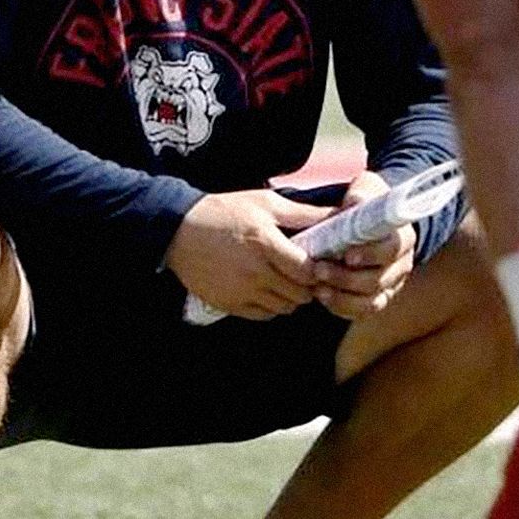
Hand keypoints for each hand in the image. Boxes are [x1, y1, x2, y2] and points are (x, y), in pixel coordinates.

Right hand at [163, 189, 327, 320]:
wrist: (178, 231)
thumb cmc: (226, 211)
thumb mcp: (266, 203)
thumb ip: (304, 214)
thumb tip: (339, 214)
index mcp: (265, 244)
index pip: (307, 271)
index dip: (319, 269)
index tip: (321, 262)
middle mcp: (254, 273)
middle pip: (299, 293)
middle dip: (310, 285)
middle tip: (308, 273)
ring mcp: (241, 292)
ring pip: (284, 308)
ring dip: (293, 297)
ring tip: (289, 280)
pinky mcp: (229, 304)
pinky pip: (264, 315)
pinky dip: (273, 306)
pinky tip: (270, 289)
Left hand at [310, 172, 417, 319]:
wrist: (368, 219)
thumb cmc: (365, 203)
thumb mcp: (365, 190)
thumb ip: (360, 195)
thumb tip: (354, 204)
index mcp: (402, 236)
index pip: (392, 250)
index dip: (370, 255)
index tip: (347, 256)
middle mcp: (402, 264)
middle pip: (380, 279)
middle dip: (347, 279)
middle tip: (319, 270)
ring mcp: (391, 284)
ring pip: (372, 300)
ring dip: (343, 297)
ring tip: (318, 288)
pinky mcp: (377, 298)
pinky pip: (362, 311)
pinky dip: (342, 307)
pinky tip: (324, 296)